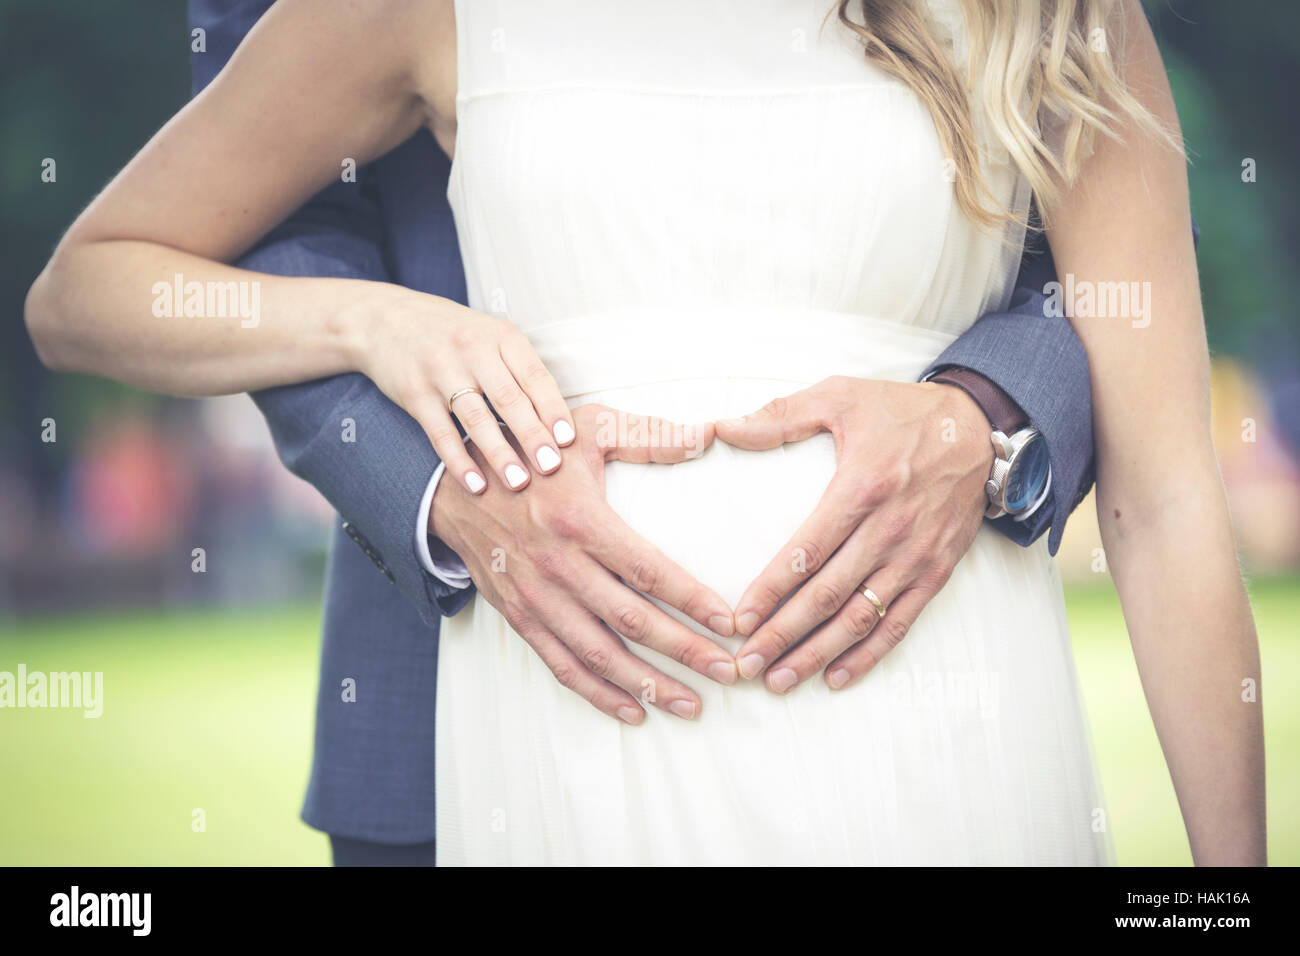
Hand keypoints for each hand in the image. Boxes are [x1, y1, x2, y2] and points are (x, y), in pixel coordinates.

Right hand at [360, 291, 576, 494]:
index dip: (553, 410)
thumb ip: (519, 370)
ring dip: (499, 454)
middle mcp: (473, 350)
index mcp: (501, 337)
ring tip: (519, 482)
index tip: (568, 441)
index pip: (535, 377)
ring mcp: (441, 371)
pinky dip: (459, 461)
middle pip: (509, 399)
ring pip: (476, 418)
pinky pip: (440, 433)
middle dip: (533, 436)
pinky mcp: (415, 393)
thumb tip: (555, 421)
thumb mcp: (490, 337)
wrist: (385, 319)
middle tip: (551, 467)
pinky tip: (476, 484)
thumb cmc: (453, 335)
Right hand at [431, 404, 737, 722]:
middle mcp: (560, 566)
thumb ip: (650, 436)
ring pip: (600, 654)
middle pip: (633, 621)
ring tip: (692, 704)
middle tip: (730, 671)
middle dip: (686, 651)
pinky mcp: (520, 617)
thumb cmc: (533, 453)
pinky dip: (599, 694)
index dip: (693, 601)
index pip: (649, 571)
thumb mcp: (588, 428)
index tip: (730, 623)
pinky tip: (635, 711)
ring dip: (649, 685)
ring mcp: (537, 597)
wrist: (455, 484)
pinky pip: (562, 666)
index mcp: (582, 520)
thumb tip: (708, 435)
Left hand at [715, 376, 992, 693]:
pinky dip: (869, 655)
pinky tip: (836, 677)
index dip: (771, 590)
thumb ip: (779, 415)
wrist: (977, 427)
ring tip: (781, 680)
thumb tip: (722, 428)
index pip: (807, 551)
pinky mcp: (936, 571)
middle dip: (783, 635)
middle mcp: (890, 529)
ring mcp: (916, 556)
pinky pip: (899, 622)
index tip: (739, 620)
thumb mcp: (840, 395)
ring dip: (819, 654)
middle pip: (829, 595)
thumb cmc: (900, 411)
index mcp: (862, 487)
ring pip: (861, 617)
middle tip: (746, 665)